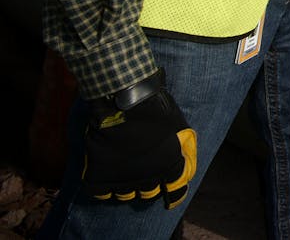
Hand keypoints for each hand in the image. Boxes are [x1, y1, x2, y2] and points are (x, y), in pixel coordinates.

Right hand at [82, 70, 197, 209]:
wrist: (126, 100)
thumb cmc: (155, 109)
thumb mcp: (179, 127)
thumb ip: (184, 148)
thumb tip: (185, 166)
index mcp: (169, 169)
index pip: (176, 192)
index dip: (174, 192)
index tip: (169, 190)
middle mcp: (148, 179)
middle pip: (149, 194)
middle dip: (149, 185)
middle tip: (144, 172)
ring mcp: (122, 179)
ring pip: (125, 195)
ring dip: (127, 186)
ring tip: (126, 172)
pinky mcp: (99, 176)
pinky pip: (101, 193)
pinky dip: (104, 187)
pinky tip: (108, 175)